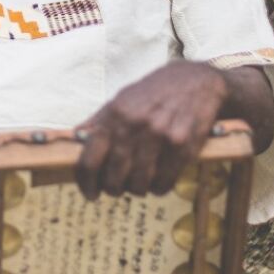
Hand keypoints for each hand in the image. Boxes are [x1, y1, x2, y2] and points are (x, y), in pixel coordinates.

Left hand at [75, 60, 227, 198]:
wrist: (197, 81)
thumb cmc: (156, 91)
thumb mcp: (122, 98)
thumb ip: (99, 121)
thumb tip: (76, 139)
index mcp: (115, 115)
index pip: (89, 160)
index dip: (86, 183)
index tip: (90, 192)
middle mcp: (136, 126)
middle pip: (114, 177)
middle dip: (112, 188)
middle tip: (116, 188)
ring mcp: (161, 137)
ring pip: (139, 184)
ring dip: (136, 189)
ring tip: (138, 183)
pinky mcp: (184, 147)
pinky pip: (164, 182)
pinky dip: (158, 188)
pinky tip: (158, 180)